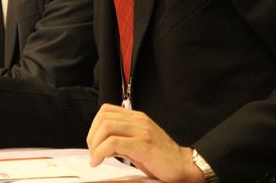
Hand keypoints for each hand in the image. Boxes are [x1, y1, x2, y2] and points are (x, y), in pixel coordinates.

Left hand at [87, 104, 204, 182]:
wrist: (183, 165)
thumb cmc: (161, 157)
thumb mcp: (138, 143)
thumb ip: (121, 139)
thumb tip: (101, 144)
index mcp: (137, 117)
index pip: (106, 111)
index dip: (94, 126)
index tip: (94, 143)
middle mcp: (138, 120)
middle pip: (103, 117)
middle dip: (92, 136)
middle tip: (94, 153)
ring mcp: (141, 131)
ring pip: (106, 127)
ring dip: (95, 144)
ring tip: (96, 158)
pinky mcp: (142, 144)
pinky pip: (113, 143)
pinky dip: (100, 152)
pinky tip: (99, 161)